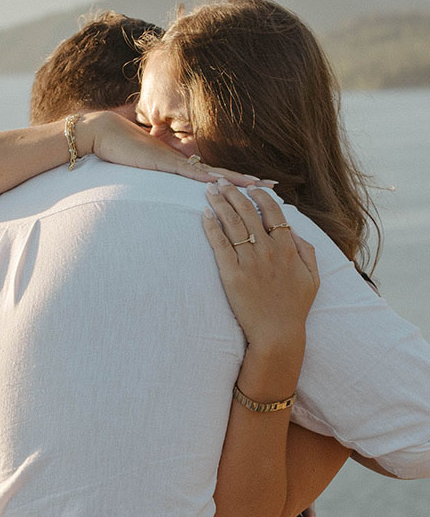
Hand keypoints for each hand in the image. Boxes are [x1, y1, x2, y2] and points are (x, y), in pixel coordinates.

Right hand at [77, 111, 274, 188]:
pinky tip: (221, 183)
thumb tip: (166, 177)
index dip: (237, 179)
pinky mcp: (161, 162)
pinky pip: (187, 172)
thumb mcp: (143, 164)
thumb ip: (157, 170)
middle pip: (222, 172)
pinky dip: (205, 178)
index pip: (214, 173)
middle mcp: (182, 161)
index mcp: (180, 163)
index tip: (258, 185)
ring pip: (212, 173)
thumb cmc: (118, 147)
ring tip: (260, 185)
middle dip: (248, 180)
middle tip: (274, 186)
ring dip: (236, 180)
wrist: (99, 130)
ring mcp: (173, 160)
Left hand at [202, 184, 319, 352]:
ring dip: (219, 203)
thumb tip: (291, 230)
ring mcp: (249, 262)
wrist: (277, 334)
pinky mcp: (232, 274)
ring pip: (232, 224)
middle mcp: (268, 250)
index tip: (249, 187)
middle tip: (220, 182)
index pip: (272, 211)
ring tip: (208, 190)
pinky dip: (211, 227)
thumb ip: (305, 249)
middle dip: (232, 193)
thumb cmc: (295, 307)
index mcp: (287, 248)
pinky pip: (219, 244)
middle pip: (247, 212)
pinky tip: (204, 214)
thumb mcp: (312, 277)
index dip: (260, 195)